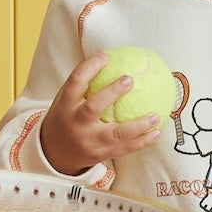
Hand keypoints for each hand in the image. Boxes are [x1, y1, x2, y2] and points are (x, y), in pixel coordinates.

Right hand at [38, 55, 162, 176]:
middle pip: (93, 107)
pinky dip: (142, 141)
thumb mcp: (67, 101)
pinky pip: (124, 149)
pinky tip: (156, 133)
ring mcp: (88, 142)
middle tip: (130, 80)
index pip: (75, 82)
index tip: (105, 56)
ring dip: (138, 125)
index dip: (89, 67)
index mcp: (65, 106)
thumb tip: (114, 60)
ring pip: (115, 133)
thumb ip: (85, 85)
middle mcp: (75, 124)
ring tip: (155, 115)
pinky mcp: (99, 155)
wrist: (55, 154)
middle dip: (112, 93)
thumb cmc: (67, 119)